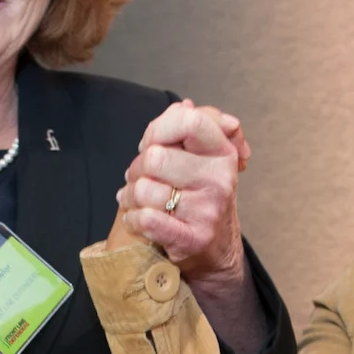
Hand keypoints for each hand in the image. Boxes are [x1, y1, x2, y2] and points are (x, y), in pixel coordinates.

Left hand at [109, 100, 248, 291]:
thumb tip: (184, 105)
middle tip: (142, 178)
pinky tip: (139, 219)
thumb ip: (194, 124)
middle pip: (154, 157)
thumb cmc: (201, 194)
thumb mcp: (205, 154)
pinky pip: (147, 219)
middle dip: (137, 168)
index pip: (187, 120)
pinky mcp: (194, 239)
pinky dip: (134, 219)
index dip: (158, 129)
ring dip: (131, 197)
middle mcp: (220, 179)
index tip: (153, 143)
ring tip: (138, 201)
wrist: (216, 247)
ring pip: (144, 190)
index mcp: (222, 152)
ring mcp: (208, 210)